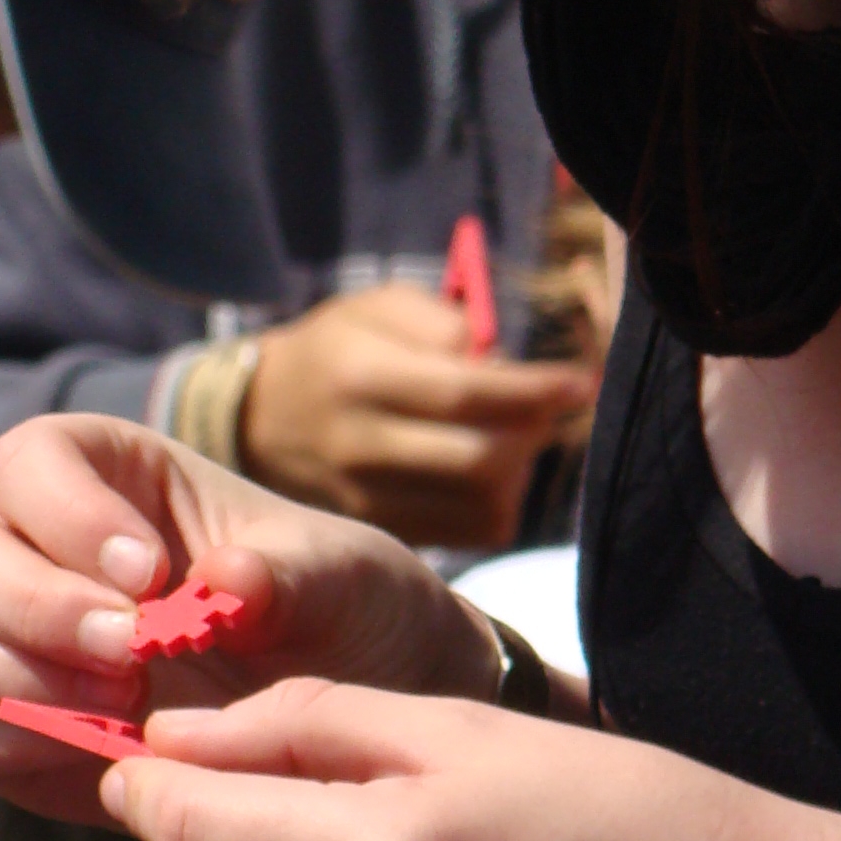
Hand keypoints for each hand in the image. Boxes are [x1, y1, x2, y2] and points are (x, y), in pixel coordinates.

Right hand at [0, 412, 504, 822]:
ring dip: (9, 680)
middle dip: (29, 607)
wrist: (355, 721)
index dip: (65, 512)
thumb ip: (295, 573)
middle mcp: (38, 551)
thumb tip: (231, 580)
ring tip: (123, 710)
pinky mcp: (11, 732)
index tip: (150, 574)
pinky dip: (13, 748)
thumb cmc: (348, 617)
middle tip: (131, 658)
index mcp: (109, 477)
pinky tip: (105, 757)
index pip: (27, 461)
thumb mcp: (349, 580)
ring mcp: (12, 643)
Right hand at [241, 283, 595, 549]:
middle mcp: (362, 445)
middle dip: (532, 431)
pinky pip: (469, 532)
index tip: (580, 381)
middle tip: (543, 406)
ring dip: (520, 470)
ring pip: (482, 504)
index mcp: (362, 376)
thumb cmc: (336, 350)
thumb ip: (443, 323)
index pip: (464, 395)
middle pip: (480, 460)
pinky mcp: (381, 532)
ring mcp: (368, 499)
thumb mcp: (376, 308)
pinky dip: (498, 501)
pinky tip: (488, 471)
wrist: (260, 420)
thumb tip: (501, 363)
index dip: (534, 391)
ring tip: (512, 435)